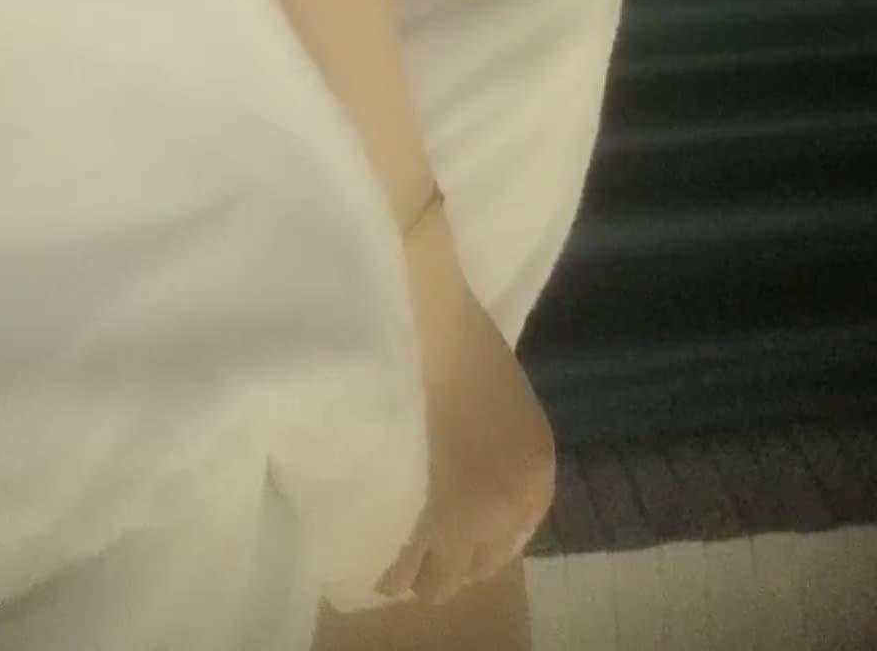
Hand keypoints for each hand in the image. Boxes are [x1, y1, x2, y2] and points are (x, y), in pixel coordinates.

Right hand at [376, 277, 555, 605]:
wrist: (431, 324)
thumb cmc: (464, 345)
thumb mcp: (503, 406)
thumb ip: (495, 454)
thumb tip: (466, 484)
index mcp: (538, 477)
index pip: (507, 546)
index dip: (472, 546)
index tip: (443, 539)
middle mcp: (513, 509)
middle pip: (476, 570)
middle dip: (445, 564)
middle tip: (410, 545)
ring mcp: (471, 519)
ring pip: (439, 581)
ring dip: (415, 572)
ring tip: (384, 552)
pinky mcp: (426, 519)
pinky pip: (403, 567)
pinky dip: (388, 567)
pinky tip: (367, 555)